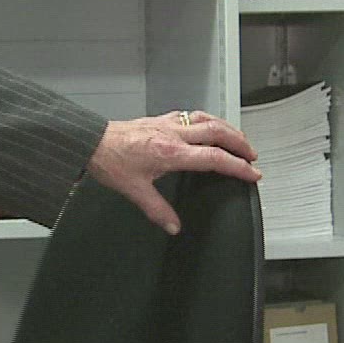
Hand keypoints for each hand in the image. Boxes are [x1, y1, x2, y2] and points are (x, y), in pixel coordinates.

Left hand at [86, 110, 261, 233]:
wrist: (90, 141)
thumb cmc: (110, 161)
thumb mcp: (134, 190)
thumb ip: (157, 210)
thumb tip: (173, 226)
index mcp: (171, 152)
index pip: (214, 158)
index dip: (237, 166)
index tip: (252, 173)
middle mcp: (173, 134)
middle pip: (218, 132)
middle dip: (240, 143)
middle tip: (253, 156)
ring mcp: (167, 124)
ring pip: (206, 119)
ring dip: (226, 128)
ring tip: (238, 139)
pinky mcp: (159, 119)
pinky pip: (190, 115)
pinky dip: (206, 120)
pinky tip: (206, 126)